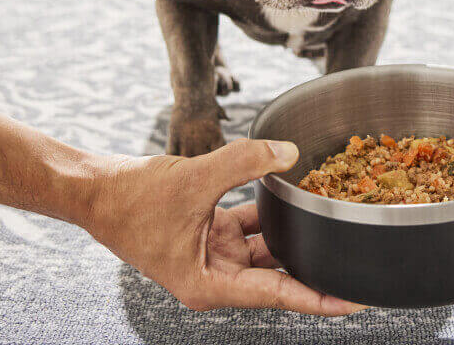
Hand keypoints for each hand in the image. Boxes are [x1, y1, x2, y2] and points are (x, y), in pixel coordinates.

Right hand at [82, 138, 366, 315]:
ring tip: (335, 221)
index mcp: (211, 285)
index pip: (280, 294)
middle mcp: (217, 275)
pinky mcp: (211, 231)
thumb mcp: (192, 180)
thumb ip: (243, 163)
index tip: (357, 300)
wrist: (93, 190)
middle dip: (315, 264)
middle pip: (279, 274)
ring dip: (294, 232)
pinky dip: (270, 209)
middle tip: (359, 259)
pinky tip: (295, 193)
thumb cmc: (130, 201)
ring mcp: (215, 253)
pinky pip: (251, 223)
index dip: (321, 297)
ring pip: (267, 246)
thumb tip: (287, 152)